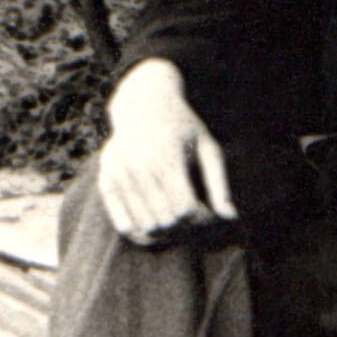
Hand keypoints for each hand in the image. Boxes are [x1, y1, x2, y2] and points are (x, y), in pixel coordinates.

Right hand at [96, 58, 236, 244]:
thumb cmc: (183, 128)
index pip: (185, 209)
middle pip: (166, 222)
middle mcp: (138, 166)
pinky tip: (156, 221)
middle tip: (192, 213)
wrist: (142, 104)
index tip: (207, 208)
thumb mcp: (208, 148)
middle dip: (185, 226)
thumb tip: (231, 217)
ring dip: (166, 231)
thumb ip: (219, 183)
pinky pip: (124, 226)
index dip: (201, 217)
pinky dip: (142, 233)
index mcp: (167, 156)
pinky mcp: (106, 181)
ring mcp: (119, 174)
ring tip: (176, 214)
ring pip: (146, 227)